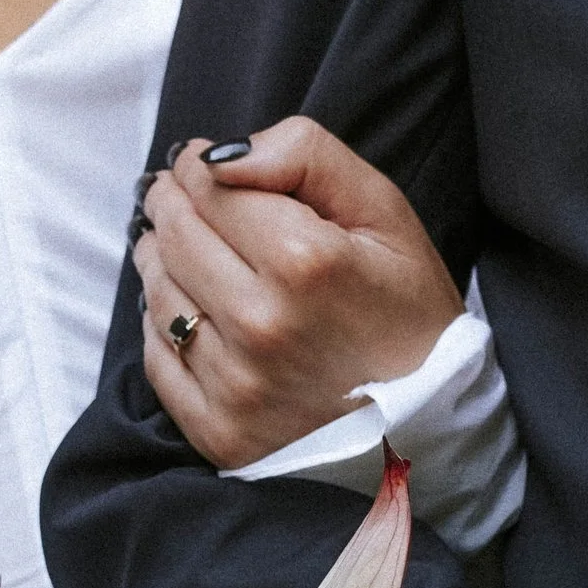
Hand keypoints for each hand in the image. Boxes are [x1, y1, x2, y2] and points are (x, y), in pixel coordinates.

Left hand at [135, 117, 464, 469]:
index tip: (200, 165)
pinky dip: (164, 326)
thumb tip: (219, 156)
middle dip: (172, 205)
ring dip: (161, 260)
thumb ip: (306, 157)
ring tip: (183, 248)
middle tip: (179, 196)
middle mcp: (262, 326)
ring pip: (159, 294)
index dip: (196, 167)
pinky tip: (192, 311)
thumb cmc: (407, 310)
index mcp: (305, 262)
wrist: (428, 421)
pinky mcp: (220, 431)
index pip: (210, 188)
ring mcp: (237, 386)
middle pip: (176, 237)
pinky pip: (159, 360)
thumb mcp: (384, 213)